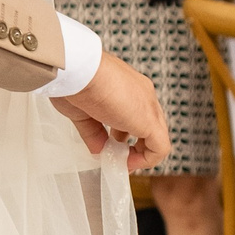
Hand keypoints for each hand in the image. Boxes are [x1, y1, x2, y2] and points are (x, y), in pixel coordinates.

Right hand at [48, 51, 170, 168]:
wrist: (78, 70)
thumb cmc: (73, 82)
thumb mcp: (82, 112)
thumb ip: (94, 133)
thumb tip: (99, 150)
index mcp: (127, 86)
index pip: (135, 113)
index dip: (124, 133)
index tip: (109, 145)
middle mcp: (143, 93)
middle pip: (149, 125)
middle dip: (133, 145)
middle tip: (116, 156)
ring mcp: (148, 105)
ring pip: (157, 136)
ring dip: (140, 154)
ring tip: (120, 161)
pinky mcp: (149, 120)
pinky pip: (160, 147)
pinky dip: (146, 160)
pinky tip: (126, 163)